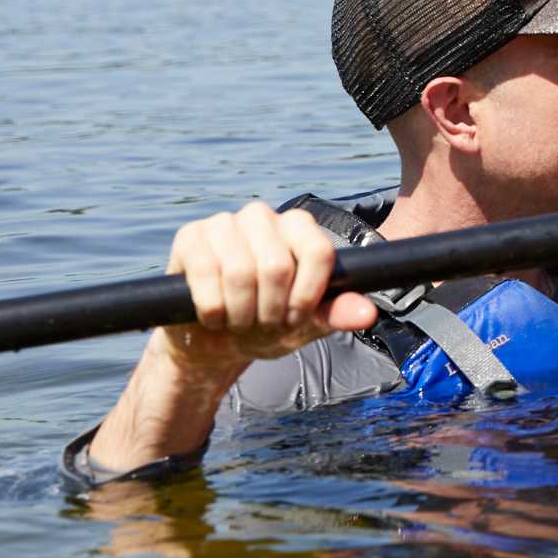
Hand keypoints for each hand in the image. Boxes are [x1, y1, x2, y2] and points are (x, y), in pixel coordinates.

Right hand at [157, 201, 376, 375]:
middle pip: (277, 266)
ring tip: (239, 320)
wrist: (213, 340)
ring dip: (241, 313)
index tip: (295, 317)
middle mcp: (263, 216)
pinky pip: (206, 275)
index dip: (307, 295)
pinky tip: (214, 316)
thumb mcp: (306, 324)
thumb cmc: (266, 324)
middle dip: (270, 310)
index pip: (318, 252)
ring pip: (240, 272)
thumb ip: (337, 313)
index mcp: (299, 228)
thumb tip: (368, 313)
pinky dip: (213, 310)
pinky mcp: (189, 237)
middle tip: (262, 322)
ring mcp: (223, 223)